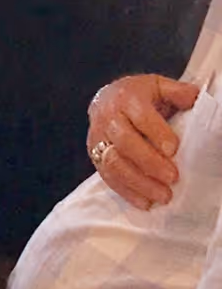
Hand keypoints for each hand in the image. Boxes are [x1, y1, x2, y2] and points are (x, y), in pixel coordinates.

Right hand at [87, 74, 198, 209]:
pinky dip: (125, 191)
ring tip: (163, 196)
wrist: (106, 98)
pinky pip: (106, 175)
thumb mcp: (157, 86)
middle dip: (149, 162)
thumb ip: (178, 92)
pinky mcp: (93, 153)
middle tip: (173, 178)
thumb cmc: (138, 96)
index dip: (156, 132)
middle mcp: (108, 116)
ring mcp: (98, 136)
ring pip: (113, 162)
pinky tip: (145, 203)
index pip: (140, 115)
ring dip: (138, 182)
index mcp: (125, 97)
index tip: (174, 149)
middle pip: (124, 141)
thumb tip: (196, 97)